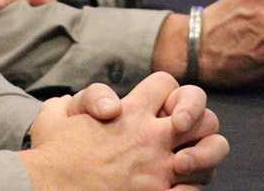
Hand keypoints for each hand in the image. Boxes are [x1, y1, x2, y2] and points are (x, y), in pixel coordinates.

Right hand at [19, 72, 226, 190]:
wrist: (51, 188)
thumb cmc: (51, 155)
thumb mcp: (53, 117)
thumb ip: (67, 103)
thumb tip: (68, 100)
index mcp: (129, 111)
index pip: (166, 83)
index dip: (164, 90)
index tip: (156, 105)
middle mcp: (151, 136)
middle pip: (203, 115)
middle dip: (197, 120)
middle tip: (181, 133)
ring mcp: (159, 168)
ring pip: (211, 151)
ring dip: (205, 155)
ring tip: (187, 162)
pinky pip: (196, 189)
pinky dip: (192, 188)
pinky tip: (178, 187)